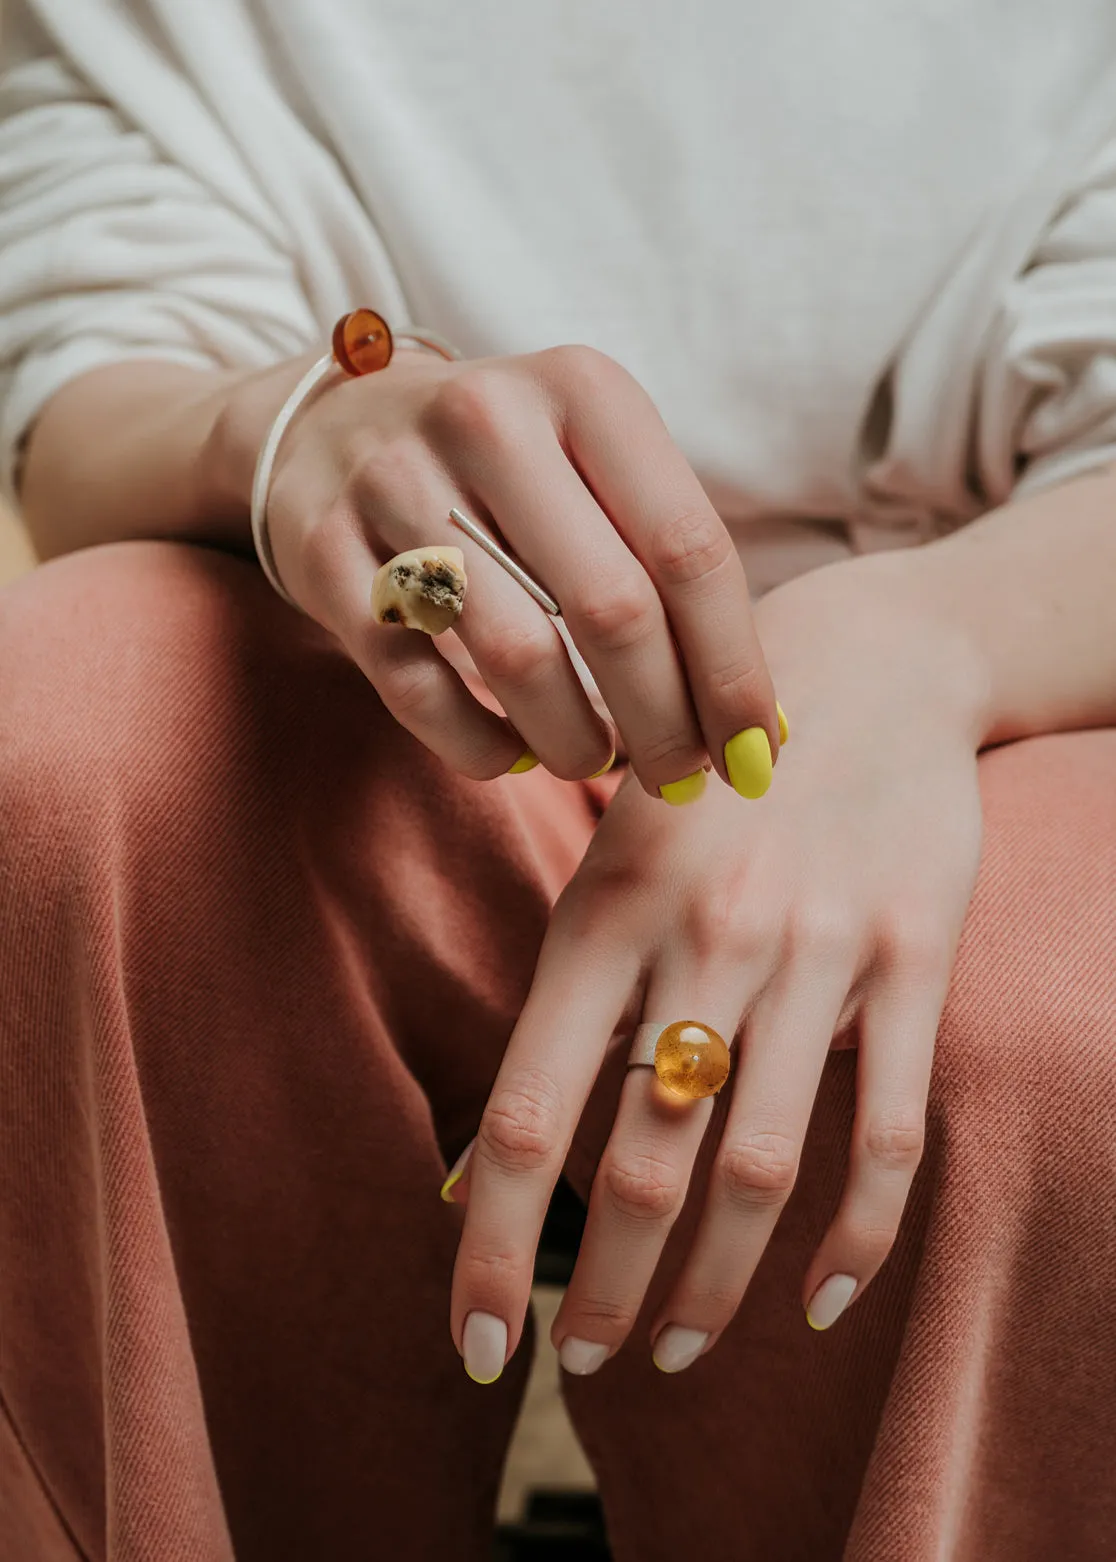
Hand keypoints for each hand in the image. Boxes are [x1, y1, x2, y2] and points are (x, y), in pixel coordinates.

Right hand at [250, 344, 779, 797]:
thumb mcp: (594, 471)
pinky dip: (483, 747)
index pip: (691, 549)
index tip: (754, 753)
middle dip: (664, 722)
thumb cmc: (505, 471)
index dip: (733, 669)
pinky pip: (420, 688)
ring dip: (574, 741)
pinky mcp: (324, 554)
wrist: (330, 428)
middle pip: (614, 609)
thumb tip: (768, 729)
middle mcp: (488, 418)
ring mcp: (394, 482)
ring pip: (517, 656)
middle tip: (678, 778)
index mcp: (583, 389)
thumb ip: (675, 576)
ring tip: (592, 759)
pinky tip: (514, 753)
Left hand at [447, 555, 987, 1380]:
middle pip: (642, 1166)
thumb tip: (482, 1161)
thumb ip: (566, 1000)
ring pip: (758, 1167)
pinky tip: (821, 1298)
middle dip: (606, 1292)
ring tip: (681, 1347)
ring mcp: (817, 951)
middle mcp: (705, 938)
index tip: (474, 1344)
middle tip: (587, 1362)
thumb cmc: (708, 776)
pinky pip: (888, 1128)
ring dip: (713, 1286)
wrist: (872, 662)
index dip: (492, 1246)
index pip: (529, 1114)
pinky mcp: (914, 958)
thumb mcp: (612, 857)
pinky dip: (856, 1235)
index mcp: (605, 912)